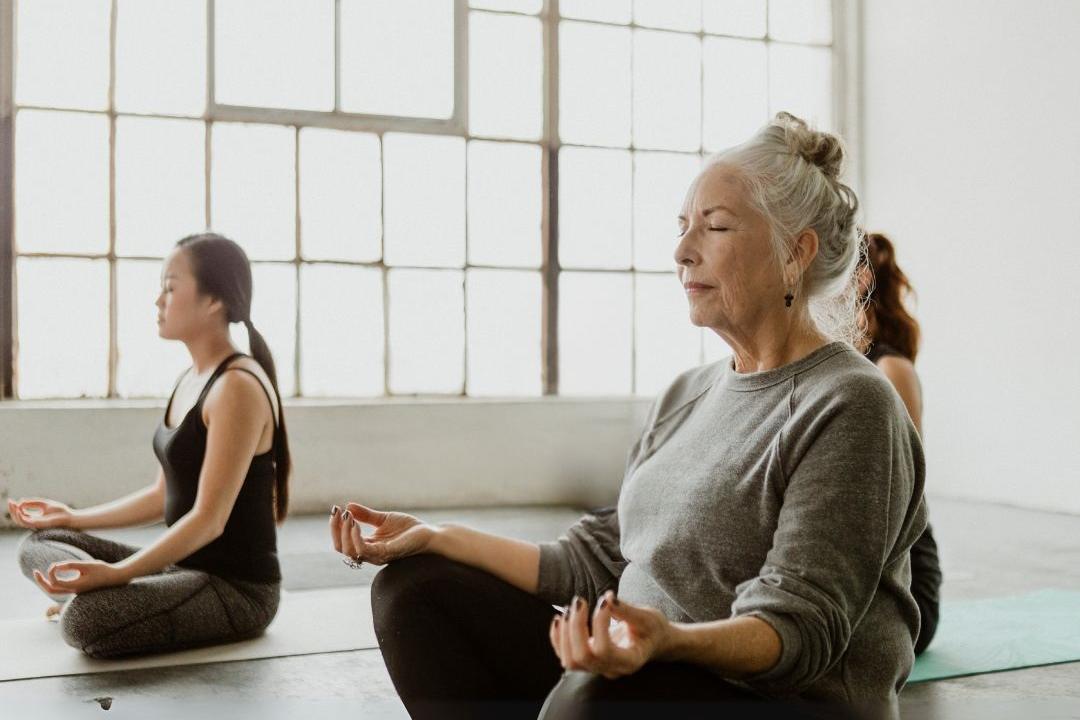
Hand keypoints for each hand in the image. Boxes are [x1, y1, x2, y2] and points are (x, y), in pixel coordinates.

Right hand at [7, 497, 75, 529]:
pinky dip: (21, 516)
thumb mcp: (44, 504)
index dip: (15, 507)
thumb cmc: (59, 511)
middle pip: (18, 518)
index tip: (11, 500)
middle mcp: (33, 522)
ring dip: (14, 513)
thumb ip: (32, 502)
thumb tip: (20, 501)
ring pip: (19, 521)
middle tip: (9, 501)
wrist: (69, 517)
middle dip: (12, 510)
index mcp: (35, 517)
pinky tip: (19, 510)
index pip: (21, 514)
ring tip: (13, 505)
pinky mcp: (38, 525)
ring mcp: (35, 524)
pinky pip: (26, 522)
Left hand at [32, 559, 130, 594]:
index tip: (57, 564)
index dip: (51, 572)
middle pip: (50, 590)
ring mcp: (75, 591)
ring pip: (54, 590)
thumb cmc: (103, 570)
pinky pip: (60, 588)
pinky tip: (55, 573)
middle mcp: (73, 591)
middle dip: (41, 581)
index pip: (55, 582)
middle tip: (35, 572)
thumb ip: (71, 565)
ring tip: (40, 573)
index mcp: (75, 586)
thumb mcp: (87, 565)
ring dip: (46, 582)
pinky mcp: (77, 588)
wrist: (116, 578)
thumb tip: (56, 566)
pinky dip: (53, 582)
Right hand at [328, 502, 435, 565]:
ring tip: (347, 516)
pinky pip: (364, 550)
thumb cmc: (408, 529)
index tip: (335, 509)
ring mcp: (376, 555)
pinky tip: (354, 524)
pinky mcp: (385, 553)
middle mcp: (369, 554)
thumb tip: (348, 506)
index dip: (335, 527)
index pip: (343, 542)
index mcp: (368, 546)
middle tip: (337, 512)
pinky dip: (356, 537)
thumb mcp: (383, 519)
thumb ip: (365, 515)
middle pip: (341, 548)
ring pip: (349, 550)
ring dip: (344, 532)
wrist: (429, 534)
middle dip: (335, 529)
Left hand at [550, 590, 674, 679]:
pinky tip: (560, 618)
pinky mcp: (588, 661)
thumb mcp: (647, 617)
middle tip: (579, 601)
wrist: (654, 640)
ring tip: (569, 609)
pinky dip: (558, 638)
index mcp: (629, 661)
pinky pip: (565, 656)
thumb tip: (608, 598)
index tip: (604, 601)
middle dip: (575, 627)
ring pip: (570, 661)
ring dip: (564, 634)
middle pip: (582, 657)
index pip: (605, 650)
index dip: (599, 624)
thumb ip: (627, 610)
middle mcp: (612, 669)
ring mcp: (598, 668)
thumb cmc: (653, 628)